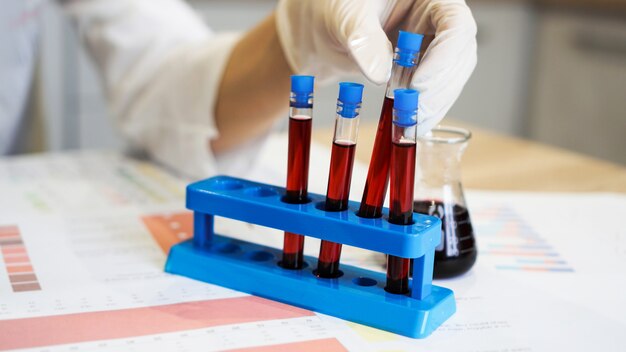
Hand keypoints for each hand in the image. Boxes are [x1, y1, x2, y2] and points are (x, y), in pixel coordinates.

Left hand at [276, 0, 476, 133]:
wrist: (316, 29)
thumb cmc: (330, 8)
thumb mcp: (343, 17)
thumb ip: (363, 39)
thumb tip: (381, 73)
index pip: (455, 23)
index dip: (444, 56)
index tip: (418, 84)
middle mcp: (434, 18)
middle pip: (459, 54)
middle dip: (438, 89)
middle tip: (414, 113)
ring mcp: (430, 45)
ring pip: (450, 77)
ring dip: (433, 104)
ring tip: (408, 123)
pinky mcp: (420, 68)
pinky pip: (434, 91)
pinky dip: (424, 110)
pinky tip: (409, 123)